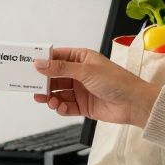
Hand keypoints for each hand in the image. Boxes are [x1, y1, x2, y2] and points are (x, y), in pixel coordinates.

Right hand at [32, 48, 161, 126]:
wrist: (134, 104)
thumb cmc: (117, 82)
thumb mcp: (86, 71)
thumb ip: (61, 68)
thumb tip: (40, 63)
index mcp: (82, 59)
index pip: (58, 57)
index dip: (43, 60)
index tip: (29, 64)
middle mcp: (80, 73)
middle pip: (55, 76)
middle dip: (44, 81)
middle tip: (33, 85)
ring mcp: (81, 90)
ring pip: (58, 92)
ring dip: (50, 96)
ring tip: (45, 99)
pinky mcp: (83, 106)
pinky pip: (65, 106)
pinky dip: (60, 107)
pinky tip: (58, 106)